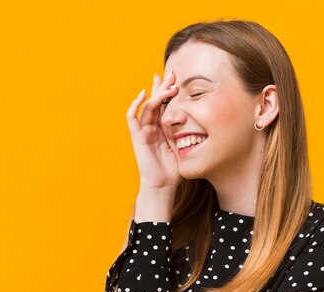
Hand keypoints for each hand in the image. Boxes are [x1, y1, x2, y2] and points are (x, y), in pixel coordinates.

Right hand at [126, 71, 180, 192]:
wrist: (162, 185)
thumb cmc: (173, 170)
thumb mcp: (182, 145)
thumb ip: (183, 130)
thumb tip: (191, 114)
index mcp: (161, 129)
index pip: (163, 105)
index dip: (167, 92)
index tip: (176, 80)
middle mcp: (151, 128)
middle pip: (154, 102)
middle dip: (162, 87)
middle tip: (173, 74)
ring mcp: (143, 131)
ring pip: (147, 107)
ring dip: (157, 94)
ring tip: (169, 86)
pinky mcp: (137, 137)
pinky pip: (131, 118)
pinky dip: (135, 105)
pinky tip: (143, 95)